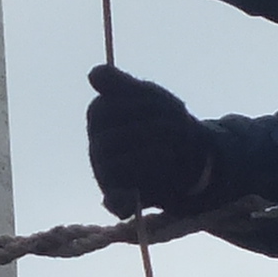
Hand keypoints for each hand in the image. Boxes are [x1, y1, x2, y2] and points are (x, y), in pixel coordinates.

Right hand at [85, 63, 217, 215]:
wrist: (184, 154)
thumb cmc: (160, 120)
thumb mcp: (147, 95)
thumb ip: (120, 84)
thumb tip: (92, 74)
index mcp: (98, 115)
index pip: (106, 109)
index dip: (142, 106)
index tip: (174, 105)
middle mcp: (96, 144)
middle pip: (112, 139)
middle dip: (150, 132)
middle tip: (180, 129)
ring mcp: (104, 171)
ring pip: (115, 167)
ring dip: (149, 158)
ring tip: (174, 152)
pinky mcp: (116, 196)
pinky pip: (113, 201)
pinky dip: (121, 201)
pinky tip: (134, 197)